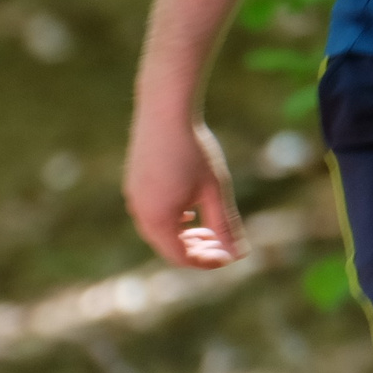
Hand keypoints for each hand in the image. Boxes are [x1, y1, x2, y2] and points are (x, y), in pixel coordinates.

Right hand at [124, 106, 243, 267]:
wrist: (165, 111)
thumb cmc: (194, 149)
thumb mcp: (216, 190)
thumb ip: (226, 225)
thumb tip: (239, 255)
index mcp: (159, 219)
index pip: (182, 258)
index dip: (207, 261)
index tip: (230, 255)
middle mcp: (141, 213)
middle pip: (168, 248)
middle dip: (196, 250)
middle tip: (222, 243)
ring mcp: (134, 198)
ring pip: (158, 231)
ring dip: (183, 236)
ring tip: (206, 227)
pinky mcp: (133, 184)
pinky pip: (150, 215)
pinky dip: (171, 220)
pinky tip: (188, 209)